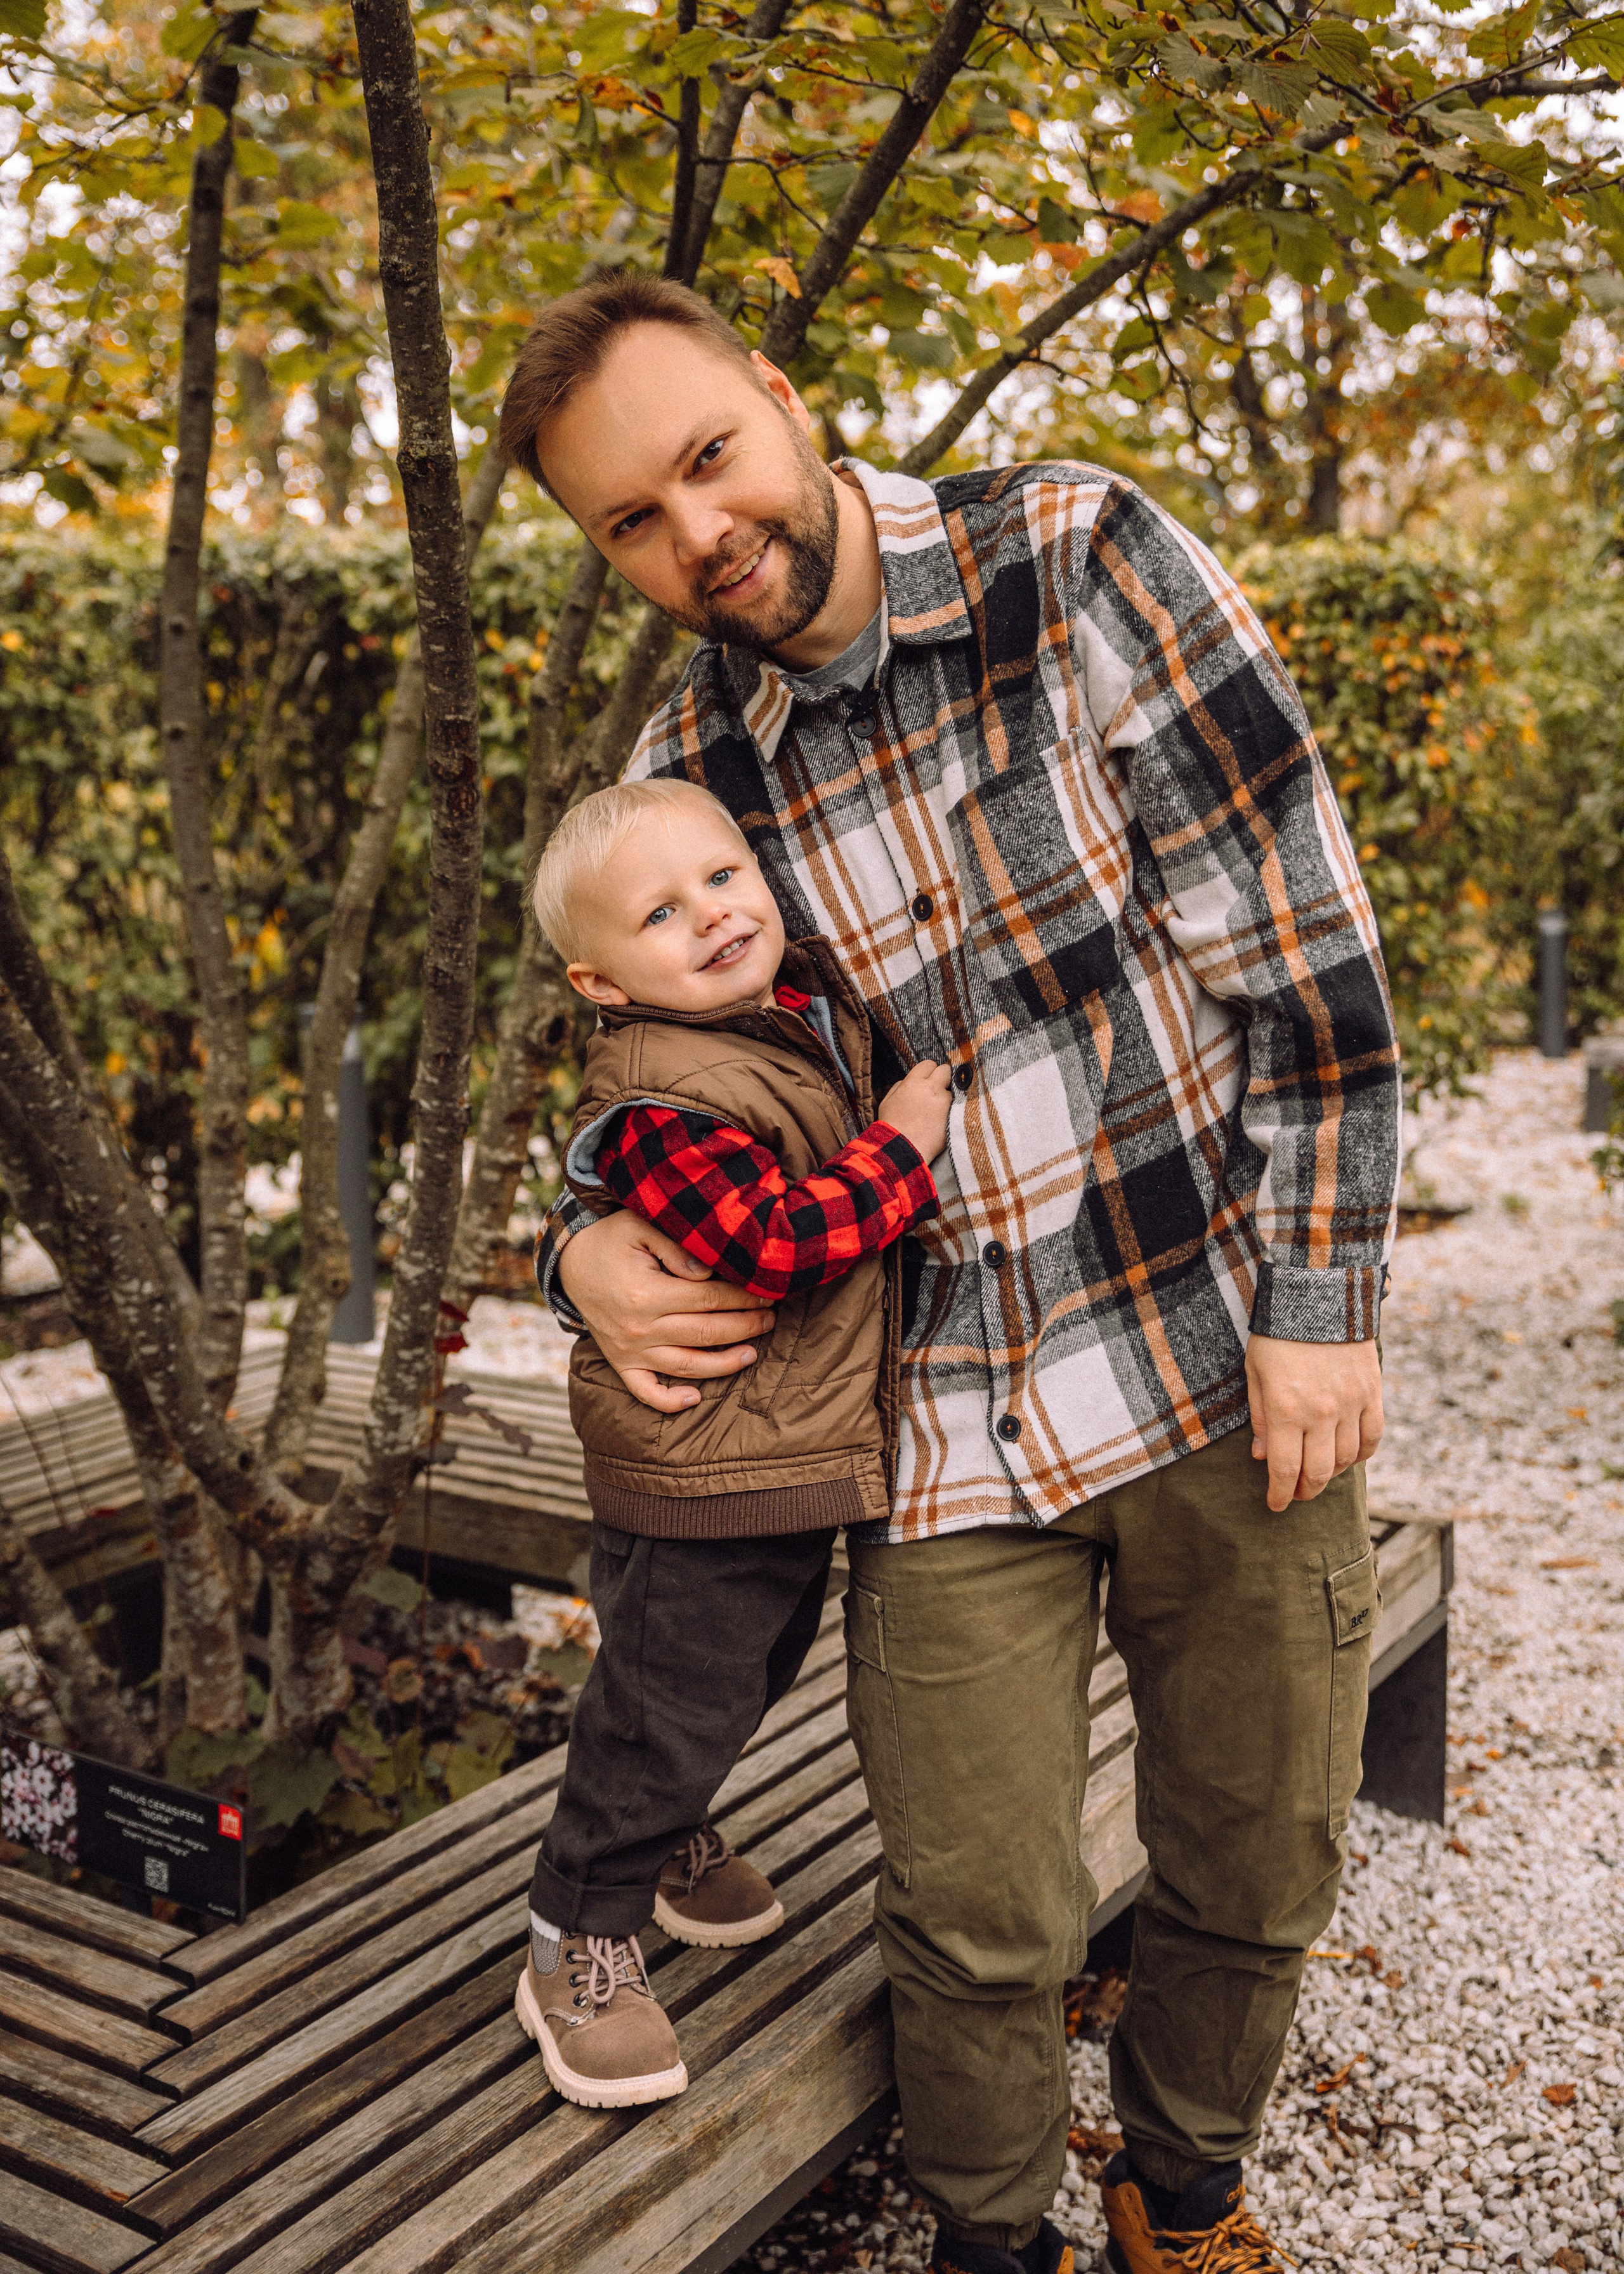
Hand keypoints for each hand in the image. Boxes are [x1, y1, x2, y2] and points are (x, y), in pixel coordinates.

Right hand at [557, 1210, 774, 1414]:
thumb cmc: (612, 1239)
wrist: (570, 1262)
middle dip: (745, 1327)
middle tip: (771, 1320)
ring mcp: (628, 1350)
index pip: (708, 1299)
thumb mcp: (639, 1226)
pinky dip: (669, 1400)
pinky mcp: (620, 1362)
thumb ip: (676, 1247)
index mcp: (646, 1294)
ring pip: (686, 1366)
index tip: (767, 1293)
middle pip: (705, 1333)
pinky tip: (695, 1398)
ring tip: (752, 1354)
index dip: (743, 1298)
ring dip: (724, 1364)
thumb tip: (708, 1272)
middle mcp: (638, 1328)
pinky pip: (645, 1391)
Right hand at [876, 1060, 952, 1161]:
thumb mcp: (888, 1101)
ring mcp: (945, 1103)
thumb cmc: (892, 1127)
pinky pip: (956, 1108)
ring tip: (936, 1112)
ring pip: (951, 1091)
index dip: (928, 1071)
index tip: (927, 1079)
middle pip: (945, 1070)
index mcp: (914, 1082)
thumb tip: (910, 1081)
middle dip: (942, 1077)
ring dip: (946, 1098)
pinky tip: (941, 1120)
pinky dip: (950, 1112)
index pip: (929, 1064)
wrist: (902, 1150)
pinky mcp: (953, 1116)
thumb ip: (900, 1086)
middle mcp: (932, 1088)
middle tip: (936, 1089)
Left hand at [1246, 1335, 1383, 1512]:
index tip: (1276, 1505)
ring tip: (1319, 1473)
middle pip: (1319, 1472)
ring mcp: (1351, 1404)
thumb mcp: (1255, 1372)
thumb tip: (1262, 1456)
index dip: (1280, 1494)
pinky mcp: (1372, 1393)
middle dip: (1305, 1490)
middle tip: (1297, 1494)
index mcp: (1286, 1409)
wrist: (1319, 1294)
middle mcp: (1321, 1412)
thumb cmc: (1277, 1334)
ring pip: (1347, 1459)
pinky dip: (1362, 1454)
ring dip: (1332, 1474)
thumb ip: (1261, 1417)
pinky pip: (1373, 1436)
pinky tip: (1349, 1456)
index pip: (1285, 1469)